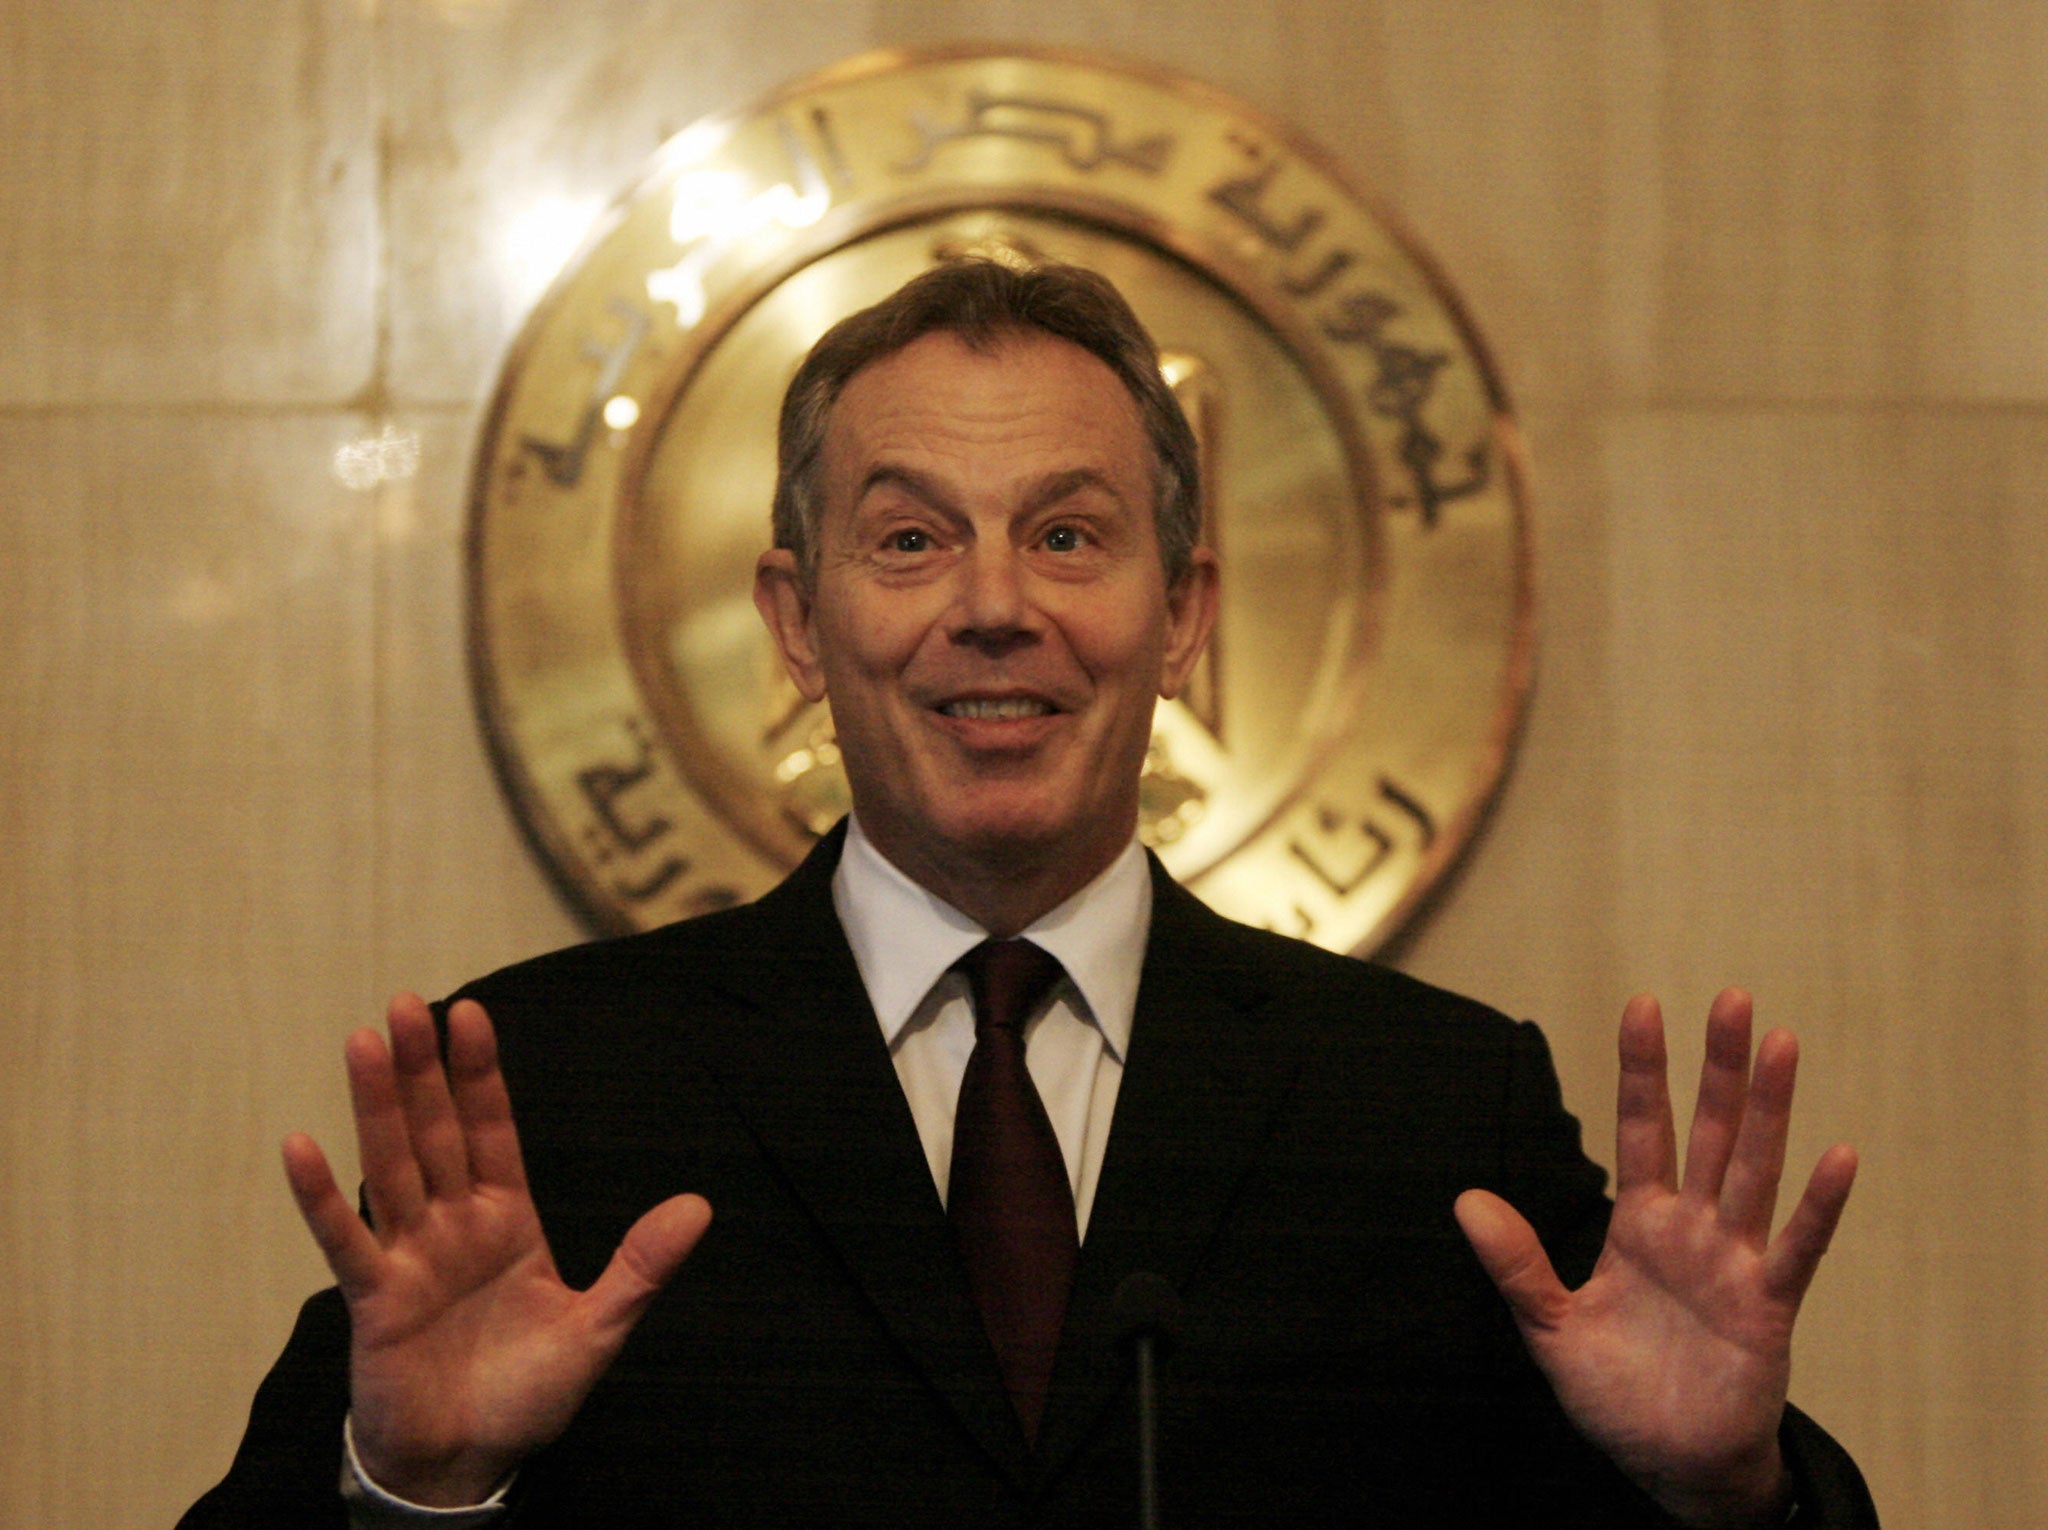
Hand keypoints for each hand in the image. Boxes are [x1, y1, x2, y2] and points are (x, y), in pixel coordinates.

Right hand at [283, 993, 711, 1506]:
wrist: (469, 1466)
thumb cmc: (529, 1395)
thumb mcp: (599, 1328)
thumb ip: (642, 1266)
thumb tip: (699, 1206)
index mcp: (506, 1220)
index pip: (492, 1132)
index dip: (479, 1075)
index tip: (471, 1013)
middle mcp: (452, 1226)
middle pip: (434, 1133)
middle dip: (422, 1069)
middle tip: (406, 1002)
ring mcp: (408, 1257)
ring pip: (391, 1167)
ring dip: (375, 1106)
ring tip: (360, 1040)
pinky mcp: (373, 1300)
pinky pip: (344, 1240)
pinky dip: (320, 1196)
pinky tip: (300, 1144)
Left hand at [1454, 990, 1856, 1529]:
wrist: (1668, 1463)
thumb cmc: (1615, 1394)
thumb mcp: (1549, 1327)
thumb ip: (1516, 1265)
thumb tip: (1465, 1200)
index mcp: (1639, 1225)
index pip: (1641, 1129)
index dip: (1642, 1071)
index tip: (1643, 1005)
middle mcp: (1692, 1229)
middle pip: (1709, 1131)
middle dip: (1719, 1067)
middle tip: (1733, 998)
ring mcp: (1734, 1262)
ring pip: (1755, 1170)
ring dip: (1770, 1109)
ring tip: (1783, 1044)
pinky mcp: (1767, 1308)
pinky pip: (1796, 1249)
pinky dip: (1816, 1205)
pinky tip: (1838, 1155)